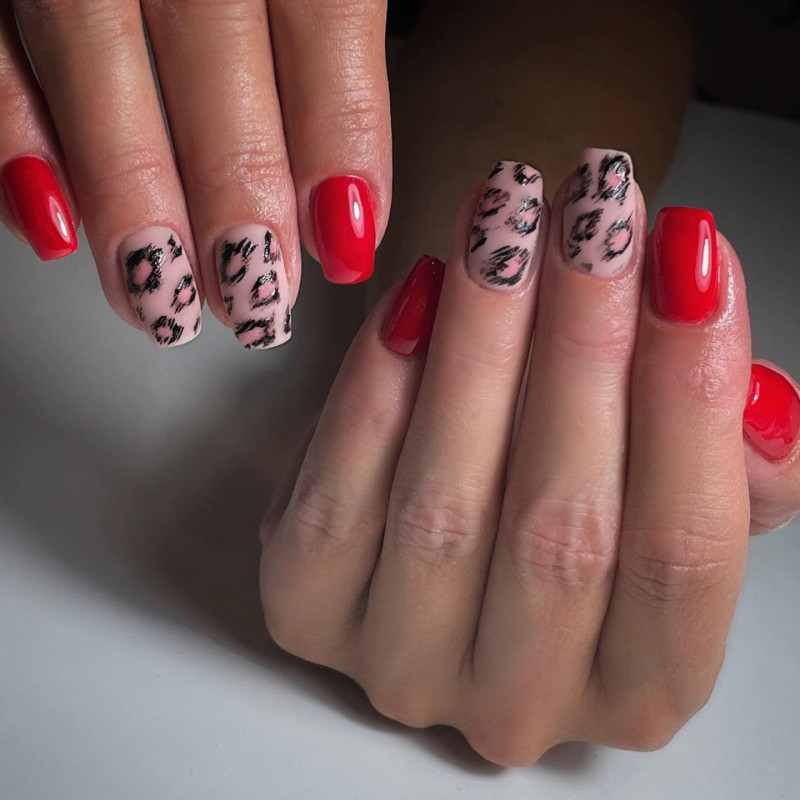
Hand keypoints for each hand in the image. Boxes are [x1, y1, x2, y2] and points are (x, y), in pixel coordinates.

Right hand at [0, 0, 388, 347]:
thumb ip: (328, 37)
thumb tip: (345, 193)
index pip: (326, 14)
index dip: (339, 138)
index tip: (347, 242)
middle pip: (211, 41)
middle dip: (235, 187)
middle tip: (255, 300)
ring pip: (91, 45)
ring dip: (128, 192)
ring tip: (161, 298)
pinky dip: (12, 131)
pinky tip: (51, 222)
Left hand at [259, 150, 799, 763]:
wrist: (443, 508)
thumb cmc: (565, 494)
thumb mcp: (663, 493)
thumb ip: (725, 470)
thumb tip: (753, 403)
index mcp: (637, 685)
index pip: (683, 554)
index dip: (692, 395)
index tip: (688, 256)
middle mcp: (520, 700)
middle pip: (563, 529)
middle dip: (583, 343)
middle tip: (593, 208)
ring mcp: (405, 669)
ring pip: (446, 510)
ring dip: (480, 343)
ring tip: (505, 217)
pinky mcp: (308, 619)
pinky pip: (335, 504)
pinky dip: (376, 389)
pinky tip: (417, 292)